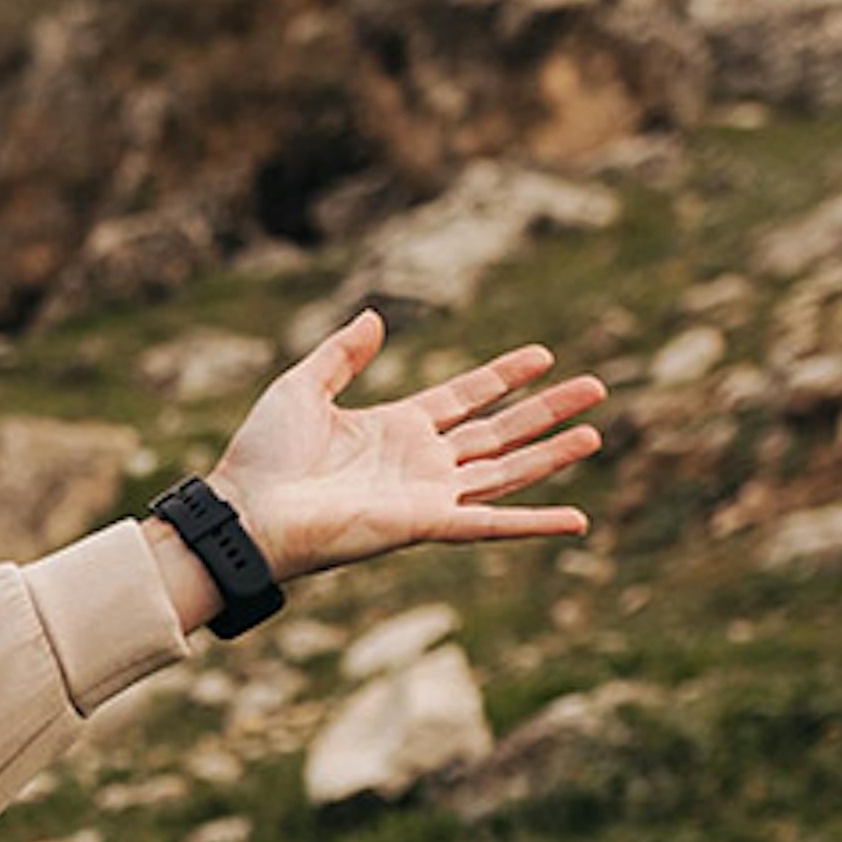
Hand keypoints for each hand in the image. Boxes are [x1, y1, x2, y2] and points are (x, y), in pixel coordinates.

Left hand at [206, 308, 604, 585]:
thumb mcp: (301, 388)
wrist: (246, 511)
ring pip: (504, 472)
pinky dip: (533, 523)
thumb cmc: (262, 456)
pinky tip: (577, 520)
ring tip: (594, 433)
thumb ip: (341, 355)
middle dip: (545, 411)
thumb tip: (375, 316)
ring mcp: (425, 496)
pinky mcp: (423, 524)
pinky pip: (489, 524)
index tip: (543, 356)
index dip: (503, 377)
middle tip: (596, 387)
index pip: (463, 399)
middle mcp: (418, 464)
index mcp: (394, 429)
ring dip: (550, 455)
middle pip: (497, 433)